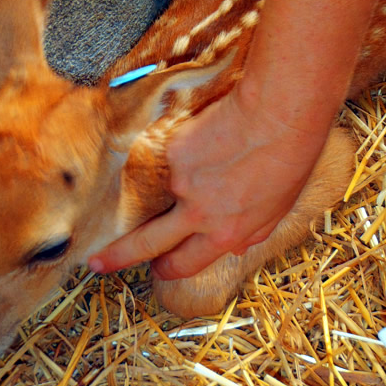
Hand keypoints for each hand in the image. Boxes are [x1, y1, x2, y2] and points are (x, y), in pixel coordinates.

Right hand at [87, 85, 325, 279]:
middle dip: (118, 256)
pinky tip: (214, 135)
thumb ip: (250, 233)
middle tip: (97, 262)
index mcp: (225, 235)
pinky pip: (174, 155)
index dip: (168, 268)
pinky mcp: (172, 152)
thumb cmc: (289, 161)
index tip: (155, 269)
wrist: (277, 116)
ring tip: (214, 157)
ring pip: (167, 188)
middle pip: (146, 243)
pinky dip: (190, 148)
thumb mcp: (276, 210)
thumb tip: (234, 248)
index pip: (185, 264)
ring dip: (182, 178)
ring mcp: (180, 183)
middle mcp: (197, 215)